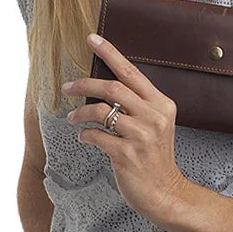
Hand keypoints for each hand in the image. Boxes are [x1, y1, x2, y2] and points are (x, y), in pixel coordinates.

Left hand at [62, 32, 191, 223]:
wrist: (165, 193)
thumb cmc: (155, 158)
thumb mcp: (156, 126)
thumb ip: (138, 105)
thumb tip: (105, 86)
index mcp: (162, 105)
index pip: (131, 72)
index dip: (110, 53)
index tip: (91, 38)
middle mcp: (154, 117)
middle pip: (112, 88)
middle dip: (84, 84)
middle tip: (67, 87)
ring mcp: (141, 136)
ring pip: (101, 111)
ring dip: (80, 113)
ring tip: (72, 118)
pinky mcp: (127, 155)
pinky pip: (96, 136)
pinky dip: (85, 135)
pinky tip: (85, 138)